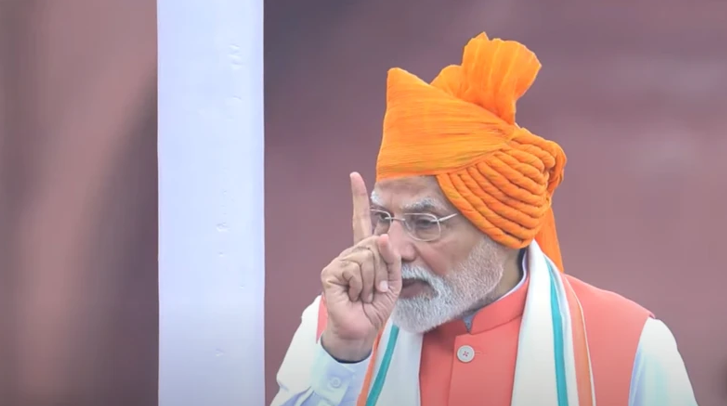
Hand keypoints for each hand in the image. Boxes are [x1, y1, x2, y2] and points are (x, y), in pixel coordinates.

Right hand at [319, 172, 401, 361]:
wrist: (362, 329)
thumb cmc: (376, 306)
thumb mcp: (394, 280)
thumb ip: (392, 256)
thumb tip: (383, 234)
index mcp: (365, 252)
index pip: (361, 220)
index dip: (358, 198)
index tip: (354, 176)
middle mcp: (350, 253)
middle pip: (375, 243)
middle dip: (384, 270)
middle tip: (377, 290)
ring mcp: (339, 261)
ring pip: (366, 256)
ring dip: (373, 281)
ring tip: (365, 294)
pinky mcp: (330, 272)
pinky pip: (354, 267)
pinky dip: (360, 284)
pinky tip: (354, 295)